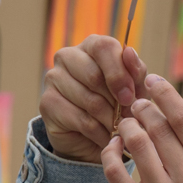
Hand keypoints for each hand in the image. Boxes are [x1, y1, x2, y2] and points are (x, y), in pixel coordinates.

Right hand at [43, 36, 146, 162]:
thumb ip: (136, 71)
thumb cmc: (116, 104)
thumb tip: (130, 52)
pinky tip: (105, 136)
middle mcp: (67, 56)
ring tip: (118, 128)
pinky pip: (81, 120)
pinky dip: (99, 133)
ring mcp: (53, 78)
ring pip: (90, 101)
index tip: (129, 98)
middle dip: (116, 102)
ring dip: (110, 120)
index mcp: (91, 45)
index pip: (103, 48)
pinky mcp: (47, 103)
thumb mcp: (134, 88)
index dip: (119, 74)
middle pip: (94, 76)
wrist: (93, 137)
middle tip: (126, 117)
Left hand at [102, 77, 182, 182]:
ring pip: (136, 142)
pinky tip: (111, 148)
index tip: (153, 82)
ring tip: (124, 126)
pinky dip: (110, 152)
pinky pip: (116, 170)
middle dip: (142, 108)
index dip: (166, 94)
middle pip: (159, 126)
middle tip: (135, 104)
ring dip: (126, 127)